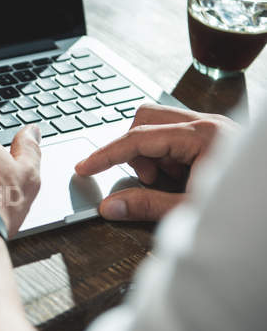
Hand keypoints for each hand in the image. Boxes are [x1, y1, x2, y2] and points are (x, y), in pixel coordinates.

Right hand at [75, 103, 238, 220]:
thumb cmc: (246, 209)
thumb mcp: (191, 211)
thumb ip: (146, 206)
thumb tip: (109, 206)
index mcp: (202, 136)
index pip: (138, 138)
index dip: (106, 154)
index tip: (84, 167)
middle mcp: (206, 124)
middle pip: (145, 119)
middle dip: (132, 149)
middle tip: (145, 180)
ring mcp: (210, 127)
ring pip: (157, 124)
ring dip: (149, 152)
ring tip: (165, 182)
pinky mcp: (212, 135)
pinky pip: (172, 134)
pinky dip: (164, 155)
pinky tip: (179, 178)